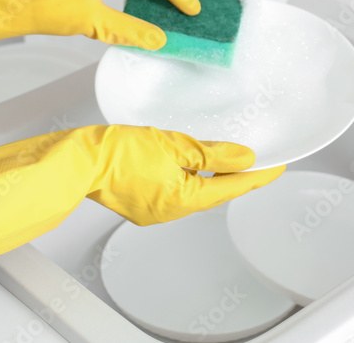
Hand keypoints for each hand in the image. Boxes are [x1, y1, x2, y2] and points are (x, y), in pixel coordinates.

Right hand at [0, 125, 284, 275]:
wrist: (75, 160)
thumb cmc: (115, 151)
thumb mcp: (172, 144)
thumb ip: (211, 153)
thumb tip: (245, 157)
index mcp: (184, 199)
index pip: (233, 187)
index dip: (259, 175)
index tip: (278, 165)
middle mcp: (172, 210)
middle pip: (216, 192)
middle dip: (239, 177)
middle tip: (260, 160)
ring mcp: (155, 208)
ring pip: (196, 191)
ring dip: (215, 176)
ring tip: (232, 158)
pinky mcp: (141, 199)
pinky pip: (176, 188)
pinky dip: (192, 175)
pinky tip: (193, 162)